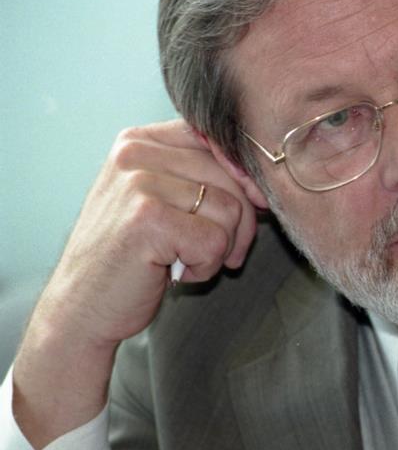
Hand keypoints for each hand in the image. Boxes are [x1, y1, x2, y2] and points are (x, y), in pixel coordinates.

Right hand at [11, 120, 259, 449]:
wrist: (81, 309)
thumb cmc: (131, 257)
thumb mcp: (162, 200)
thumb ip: (204, 175)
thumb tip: (265, 176)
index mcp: (139, 140)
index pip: (220, 141)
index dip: (244, 180)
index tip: (242, 212)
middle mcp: (135, 153)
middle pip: (233, 177)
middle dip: (240, 223)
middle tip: (216, 252)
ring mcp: (138, 184)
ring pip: (231, 209)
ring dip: (220, 248)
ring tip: (187, 260)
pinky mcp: (147, 220)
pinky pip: (216, 240)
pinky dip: (206, 266)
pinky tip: (177, 272)